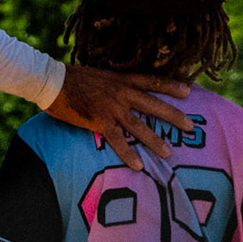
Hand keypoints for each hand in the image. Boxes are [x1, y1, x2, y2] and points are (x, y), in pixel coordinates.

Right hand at [46, 67, 193, 170]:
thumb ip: (114, 83)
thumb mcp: (100, 75)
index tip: (189, 90)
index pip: (151, 81)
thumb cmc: (73, 78)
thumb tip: (123, 89)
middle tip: (191, 126)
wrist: (52, 81)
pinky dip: (128, 154)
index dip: (170, 86)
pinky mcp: (99, 122)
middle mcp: (121, 93)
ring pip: (139, 126)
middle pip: (153, 105)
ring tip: (169, 152)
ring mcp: (111, 108)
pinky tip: (138, 166)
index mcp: (121, 79)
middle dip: (173, 116)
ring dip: (155, 140)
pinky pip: (118, 141)